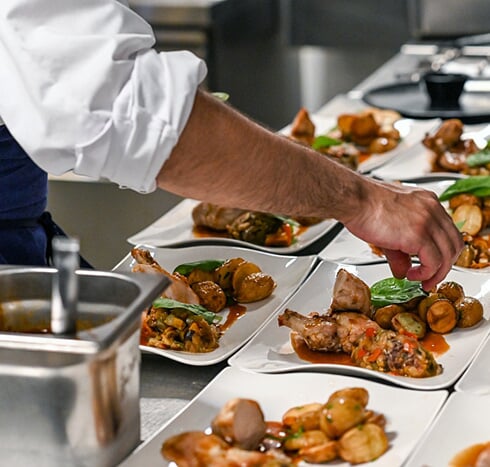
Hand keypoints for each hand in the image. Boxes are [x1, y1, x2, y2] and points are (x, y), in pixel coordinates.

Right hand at [343, 180, 463, 290]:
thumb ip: (401, 250)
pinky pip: (433, 262)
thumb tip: (402, 270)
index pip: (448, 230)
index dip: (443, 251)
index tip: (434, 263)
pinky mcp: (419, 235)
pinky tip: (412, 275)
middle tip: (431, 278)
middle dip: (445, 265)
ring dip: (436, 273)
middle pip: (455, 243)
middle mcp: (433, 209)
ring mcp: (428, 221)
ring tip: (421, 280)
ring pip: (448, 255)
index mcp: (428, 202)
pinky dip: (426, 274)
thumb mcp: (390, 224)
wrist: (355, 199)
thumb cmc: (364, 205)